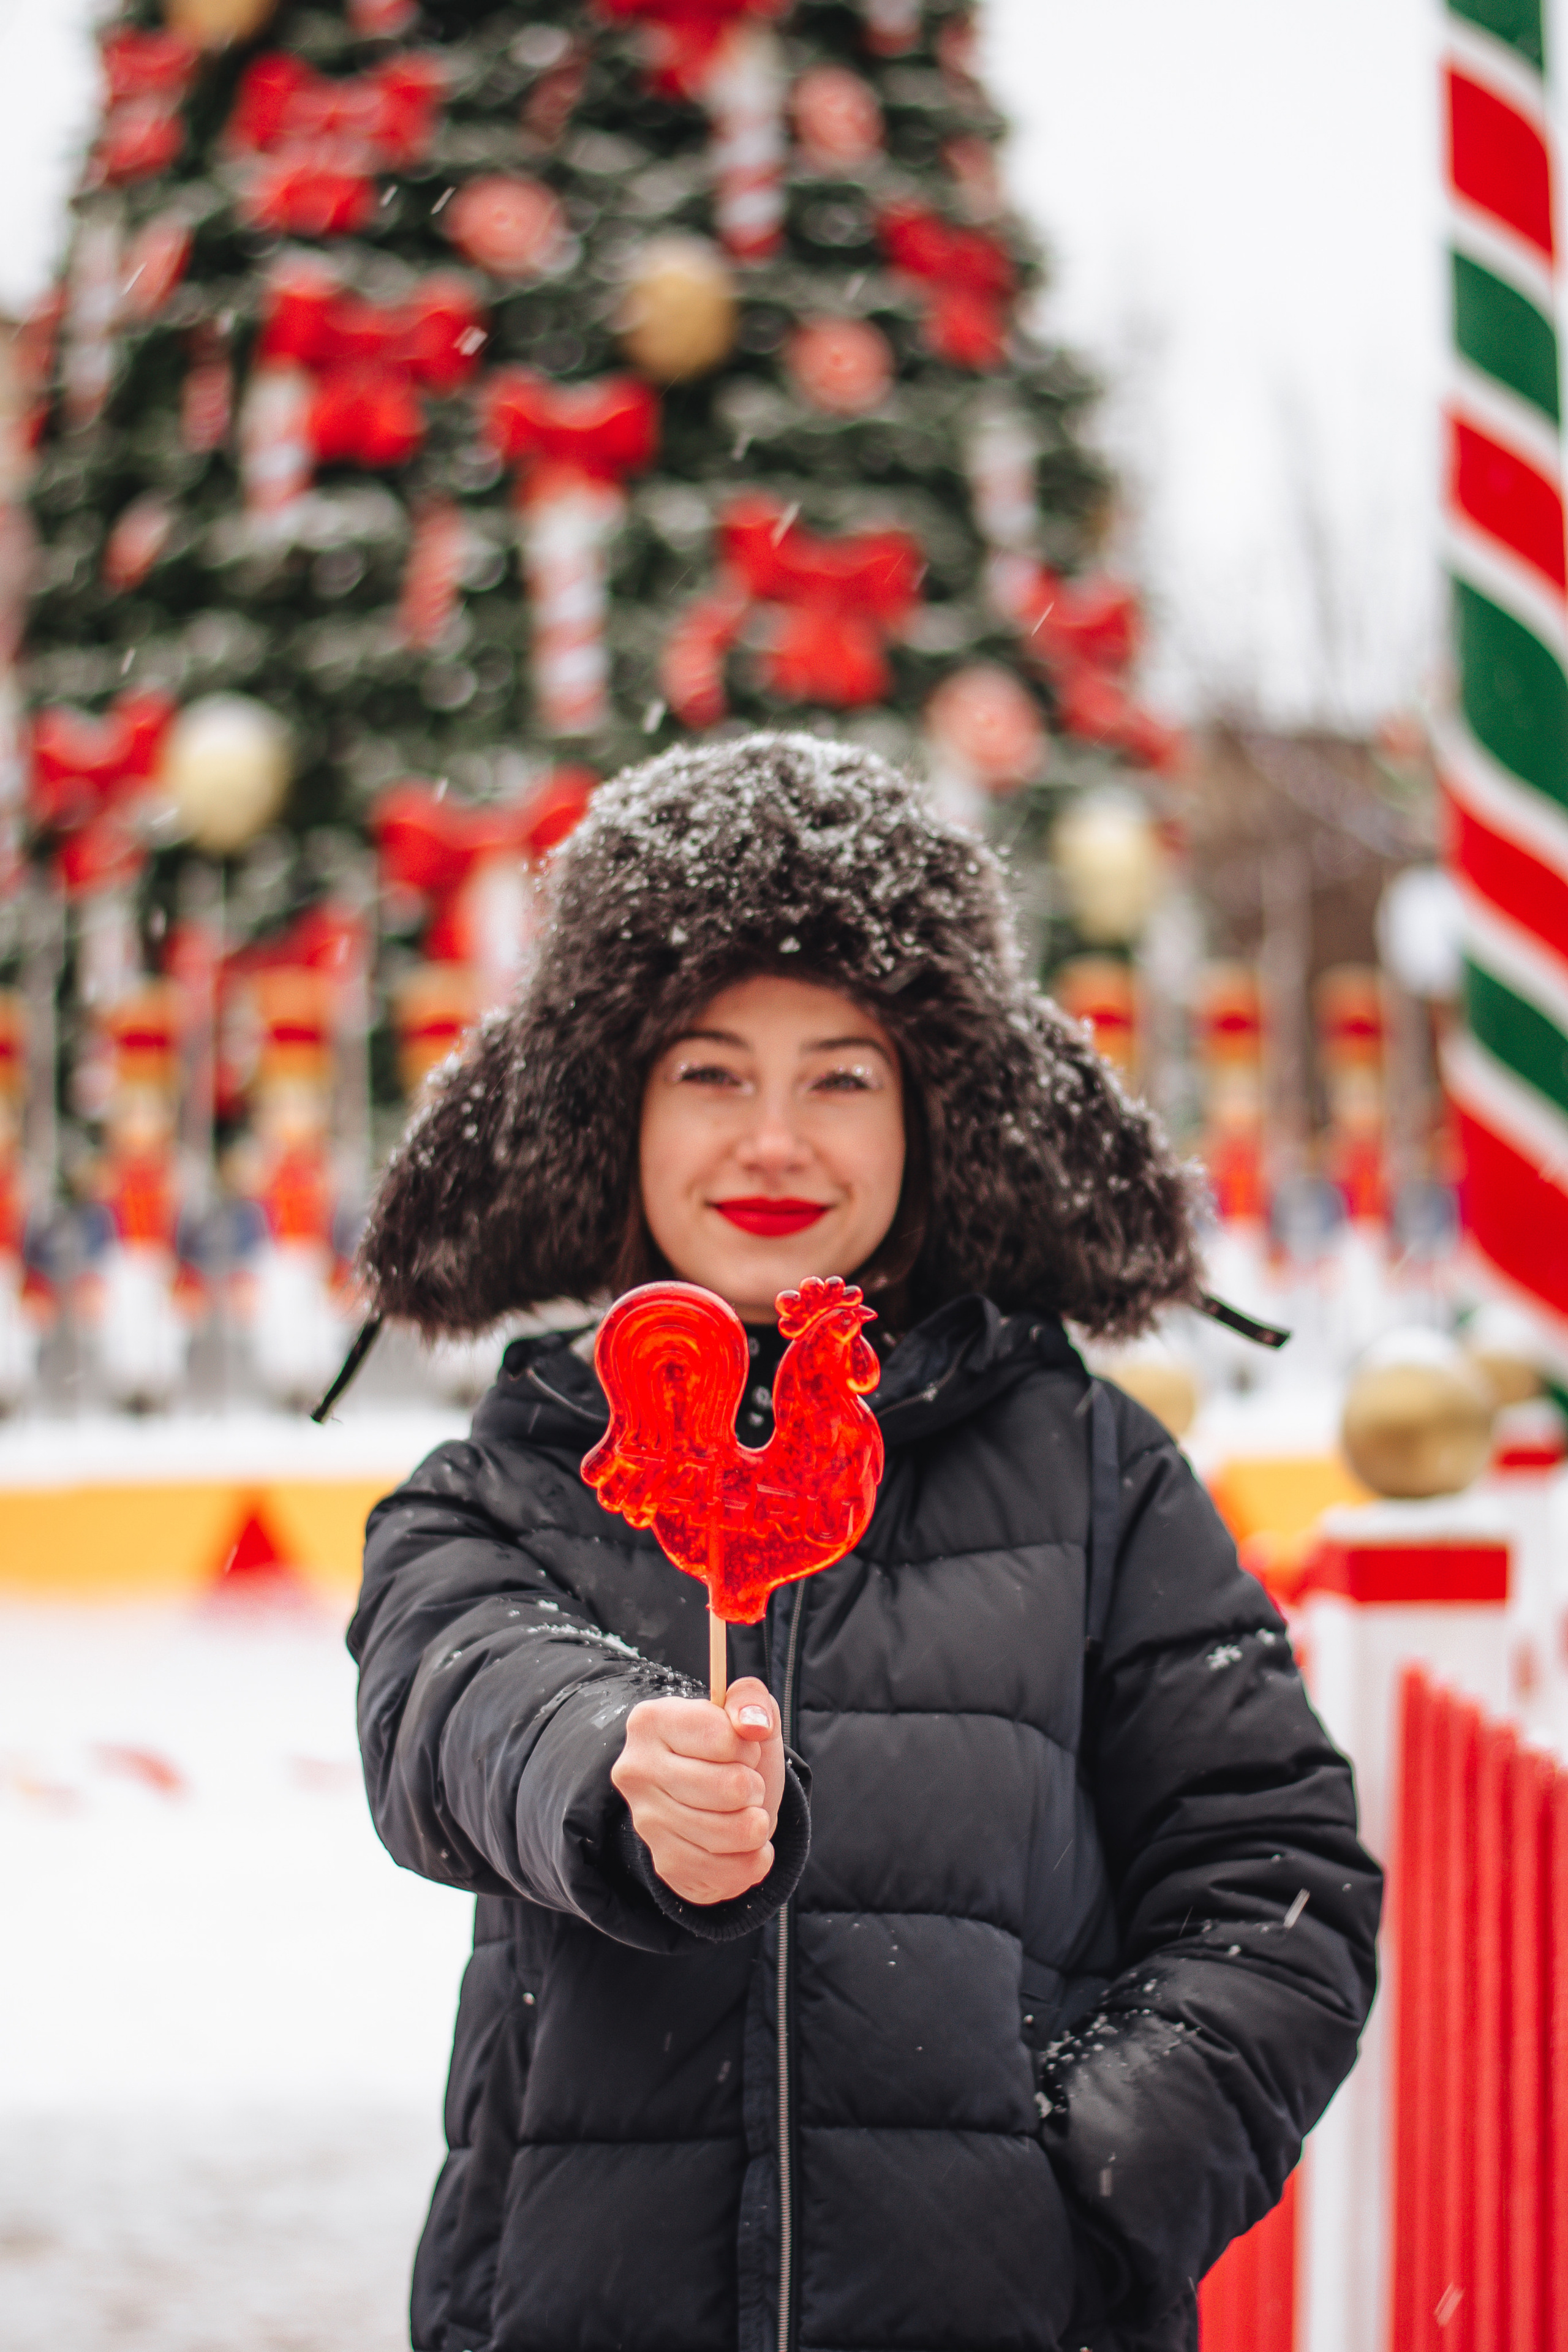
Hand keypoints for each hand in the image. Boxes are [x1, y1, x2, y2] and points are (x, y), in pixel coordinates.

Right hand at [611, 1675, 784, 1905]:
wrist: (717, 1802)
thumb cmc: (730, 1751)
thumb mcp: (745, 1712)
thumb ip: (752, 1700)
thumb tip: (754, 1724)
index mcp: (650, 1721)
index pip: (723, 1737)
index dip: (748, 1746)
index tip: (740, 1749)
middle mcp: (637, 1771)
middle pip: (731, 1787)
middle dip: (754, 1786)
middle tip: (746, 1785)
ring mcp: (647, 1821)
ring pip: (734, 1832)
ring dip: (758, 1823)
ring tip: (748, 1813)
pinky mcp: (665, 1863)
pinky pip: (729, 1871)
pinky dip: (754, 1860)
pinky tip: (748, 1846)